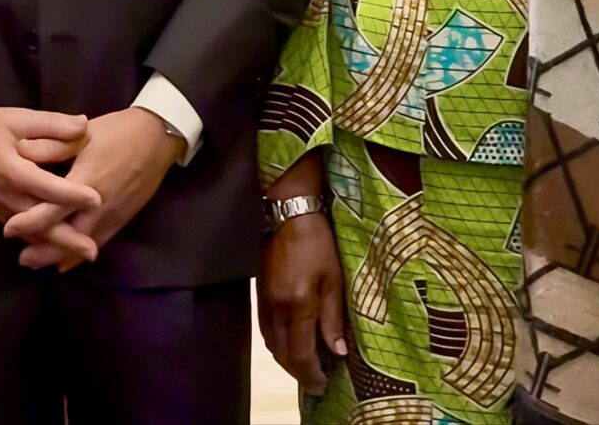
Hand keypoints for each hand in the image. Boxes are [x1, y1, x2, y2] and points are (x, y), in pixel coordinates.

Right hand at [0, 105, 102, 263]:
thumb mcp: (19, 118)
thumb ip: (53, 124)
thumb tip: (85, 125)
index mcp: (11, 170)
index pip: (46, 188)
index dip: (72, 195)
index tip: (98, 200)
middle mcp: (6, 195)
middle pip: (39, 224)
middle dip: (66, 239)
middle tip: (93, 251)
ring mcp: (0, 208)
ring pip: (31, 233)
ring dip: (55, 245)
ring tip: (81, 254)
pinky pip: (23, 232)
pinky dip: (41, 242)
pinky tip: (59, 248)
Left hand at [7, 107, 183, 270]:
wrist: (157, 138)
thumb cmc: (118, 132)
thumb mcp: (83, 134)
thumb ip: (52, 145)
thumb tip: (20, 150)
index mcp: (86, 182)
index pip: (54, 209)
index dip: (30, 222)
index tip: (8, 229)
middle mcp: (99, 205)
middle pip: (68, 236)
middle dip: (43, 250)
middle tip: (22, 259)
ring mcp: (113, 215)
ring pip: (83, 244)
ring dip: (59, 256)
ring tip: (37, 263)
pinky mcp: (122, 219)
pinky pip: (99, 242)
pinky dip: (80, 255)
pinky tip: (67, 263)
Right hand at [258, 181, 347, 393]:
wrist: (287, 213)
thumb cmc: (317, 242)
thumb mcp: (334, 279)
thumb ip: (333, 317)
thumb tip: (338, 351)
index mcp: (298, 306)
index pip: (301, 353)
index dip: (312, 373)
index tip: (324, 384)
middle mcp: (276, 309)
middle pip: (283, 354)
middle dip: (299, 372)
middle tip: (316, 382)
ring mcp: (265, 302)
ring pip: (272, 344)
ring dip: (287, 361)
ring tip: (304, 367)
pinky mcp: (259, 294)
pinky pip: (266, 330)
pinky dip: (277, 344)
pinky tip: (288, 344)